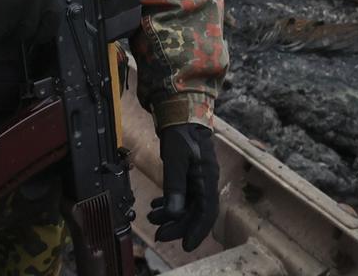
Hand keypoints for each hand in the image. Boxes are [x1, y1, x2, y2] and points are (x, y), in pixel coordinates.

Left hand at [148, 123, 218, 250]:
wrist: (181, 113)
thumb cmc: (181, 134)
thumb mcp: (176, 159)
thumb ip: (175, 186)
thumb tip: (174, 213)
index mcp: (207, 178)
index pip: (207, 211)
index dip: (197, 230)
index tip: (186, 245)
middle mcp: (205, 181)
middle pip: (195, 211)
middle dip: (177, 225)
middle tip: (159, 234)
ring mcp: (197, 178)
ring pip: (186, 205)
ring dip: (170, 215)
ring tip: (151, 218)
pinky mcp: (189, 175)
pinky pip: (181, 195)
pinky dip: (169, 203)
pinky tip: (154, 205)